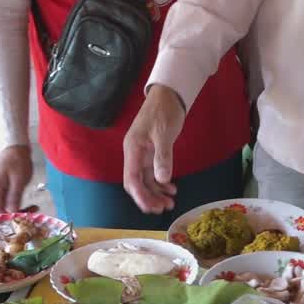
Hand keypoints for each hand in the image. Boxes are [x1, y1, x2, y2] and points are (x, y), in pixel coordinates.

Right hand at [0, 145, 32, 212]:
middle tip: (33, 211)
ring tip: (34, 208)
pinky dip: (19, 205)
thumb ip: (14, 196)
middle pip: (1, 211)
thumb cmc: (17, 161)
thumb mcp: (19, 179)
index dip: (9, 217)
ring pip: (6, 209)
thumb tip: (12, 211)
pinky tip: (31, 205)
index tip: (23, 218)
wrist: (15, 149)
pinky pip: (9, 203)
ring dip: (20, 210)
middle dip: (17, 214)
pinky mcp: (2, 192)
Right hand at [124, 85, 184, 213]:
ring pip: (146, 180)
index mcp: (133, 149)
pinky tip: (171, 189)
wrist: (168, 95)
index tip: (151, 208)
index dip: (140, 196)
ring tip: (170, 202)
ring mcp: (143, 154)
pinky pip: (153, 173)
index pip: (131, 179)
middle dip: (149, 197)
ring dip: (156, 193)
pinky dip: (161, 183)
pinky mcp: (151, 153)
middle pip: (137, 183)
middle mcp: (135, 154)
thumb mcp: (164, 134)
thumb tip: (162, 180)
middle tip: (164, 208)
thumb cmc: (163, 111)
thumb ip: (163, 157)